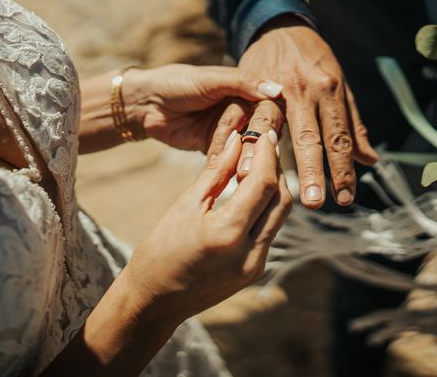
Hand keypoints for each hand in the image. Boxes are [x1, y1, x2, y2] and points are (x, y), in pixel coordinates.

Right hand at [122, 129, 291, 321]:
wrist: (154, 302)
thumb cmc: (160, 251)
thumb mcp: (184, 205)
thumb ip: (216, 171)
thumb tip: (237, 140)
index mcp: (226, 234)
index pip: (263, 184)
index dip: (268, 155)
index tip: (265, 134)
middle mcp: (248, 253)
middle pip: (281, 200)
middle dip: (277, 169)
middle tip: (266, 146)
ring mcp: (255, 266)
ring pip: (280, 216)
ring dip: (274, 188)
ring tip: (259, 165)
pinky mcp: (255, 271)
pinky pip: (270, 232)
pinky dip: (266, 208)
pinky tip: (253, 193)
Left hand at [123, 64, 282, 151]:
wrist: (146, 104)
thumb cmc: (177, 83)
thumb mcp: (211, 79)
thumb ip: (243, 83)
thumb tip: (277, 90)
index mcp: (243, 89)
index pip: (268, 104)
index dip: (270, 117)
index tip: (271, 129)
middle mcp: (240, 110)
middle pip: (258, 127)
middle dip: (255, 139)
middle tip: (254, 150)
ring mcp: (228, 130)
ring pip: (245, 144)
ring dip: (243, 154)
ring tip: (242, 166)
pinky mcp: (215, 148)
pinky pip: (228, 157)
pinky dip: (230, 162)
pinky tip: (233, 171)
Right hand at [208, 15, 377, 208]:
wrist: (280, 27)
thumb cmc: (314, 61)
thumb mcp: (340, 86)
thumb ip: (352, 124)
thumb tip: (370, 160)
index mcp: (330, 91)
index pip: (339, 137)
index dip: (342, 169)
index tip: (345, 198)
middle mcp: (304, 89)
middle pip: (309, 136)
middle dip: (312, 171)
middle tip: (314, 202)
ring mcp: (274, 86)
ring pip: (271, 126)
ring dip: (268, 158)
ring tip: (265, 185)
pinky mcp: (249, 84)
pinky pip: (243, 115)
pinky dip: (239, 139)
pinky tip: (235, 162)